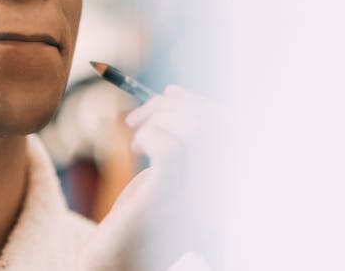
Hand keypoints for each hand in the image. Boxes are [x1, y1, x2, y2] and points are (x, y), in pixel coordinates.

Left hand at [79, 86, 221, 270]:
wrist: (112, 265)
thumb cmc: (136, 218)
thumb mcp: (163, 172)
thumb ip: (176, 138)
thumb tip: (173, 92)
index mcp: (226, 186)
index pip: (232, 128)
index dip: (201, 103)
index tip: (169, 94)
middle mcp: (221, 195)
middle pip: (217, 123)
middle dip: (173, 105)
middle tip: (138, 118)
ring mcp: (197, 201)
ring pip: (197, 130)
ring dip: (159, 118)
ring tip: (136, 137)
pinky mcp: (166, 203)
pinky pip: (169, 148)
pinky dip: (150, 134)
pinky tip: (136, 148)